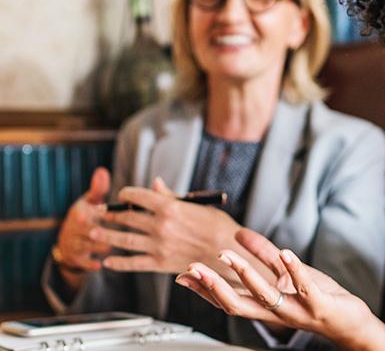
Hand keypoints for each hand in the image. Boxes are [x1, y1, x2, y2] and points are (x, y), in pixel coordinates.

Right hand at [55, 168, 112, 287]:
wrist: (68, 241)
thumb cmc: (86, 216)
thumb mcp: (89, 201)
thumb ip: (98, 188)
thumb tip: (102, 171)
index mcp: (79, 213)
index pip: (88, 213)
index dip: (103, 214)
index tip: (118, 214)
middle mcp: (73, 229)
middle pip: (91, 230)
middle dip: (106, 231)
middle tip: (126, 231)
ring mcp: (74, 245)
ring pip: (92, 247)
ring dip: (105, 246)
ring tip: (122, 244)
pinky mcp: (76, 260)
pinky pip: (86, 263)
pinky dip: (94, 263)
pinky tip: (103, 263)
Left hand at [93, 178, 240, 274]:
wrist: (228, 253)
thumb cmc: (218, 226)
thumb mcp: (198, 205)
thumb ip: (172, 196)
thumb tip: (155, 183)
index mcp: (170, 207)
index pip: (139, 196)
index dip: (126, 194)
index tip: (121, 195)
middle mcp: (160, 225)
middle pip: (128, 217)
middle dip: (112, 213)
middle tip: (101, 212)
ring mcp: (158, 245)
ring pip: (124, 239)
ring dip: (107, 234)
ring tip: (93, 231)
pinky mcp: (159, 263)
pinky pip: (133, 263)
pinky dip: (118, 262)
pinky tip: (107, 261)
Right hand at [175, 229, 384, 349]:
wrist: (349, 321)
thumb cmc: (317, 297)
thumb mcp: (287, 272)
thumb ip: (265, 254)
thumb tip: (240, 235)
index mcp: (265, 305)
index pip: (228, 300)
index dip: (204, 290)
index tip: (182, 276)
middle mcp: (275, 312)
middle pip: (237, 304)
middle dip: (214, 286)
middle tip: (194, 269)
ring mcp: (296, 310)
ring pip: (266, 297)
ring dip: (246, 276)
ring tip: (229, 255)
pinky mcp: (319, 305)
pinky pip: (305, 288)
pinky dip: (295, 271)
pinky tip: (286, 253)